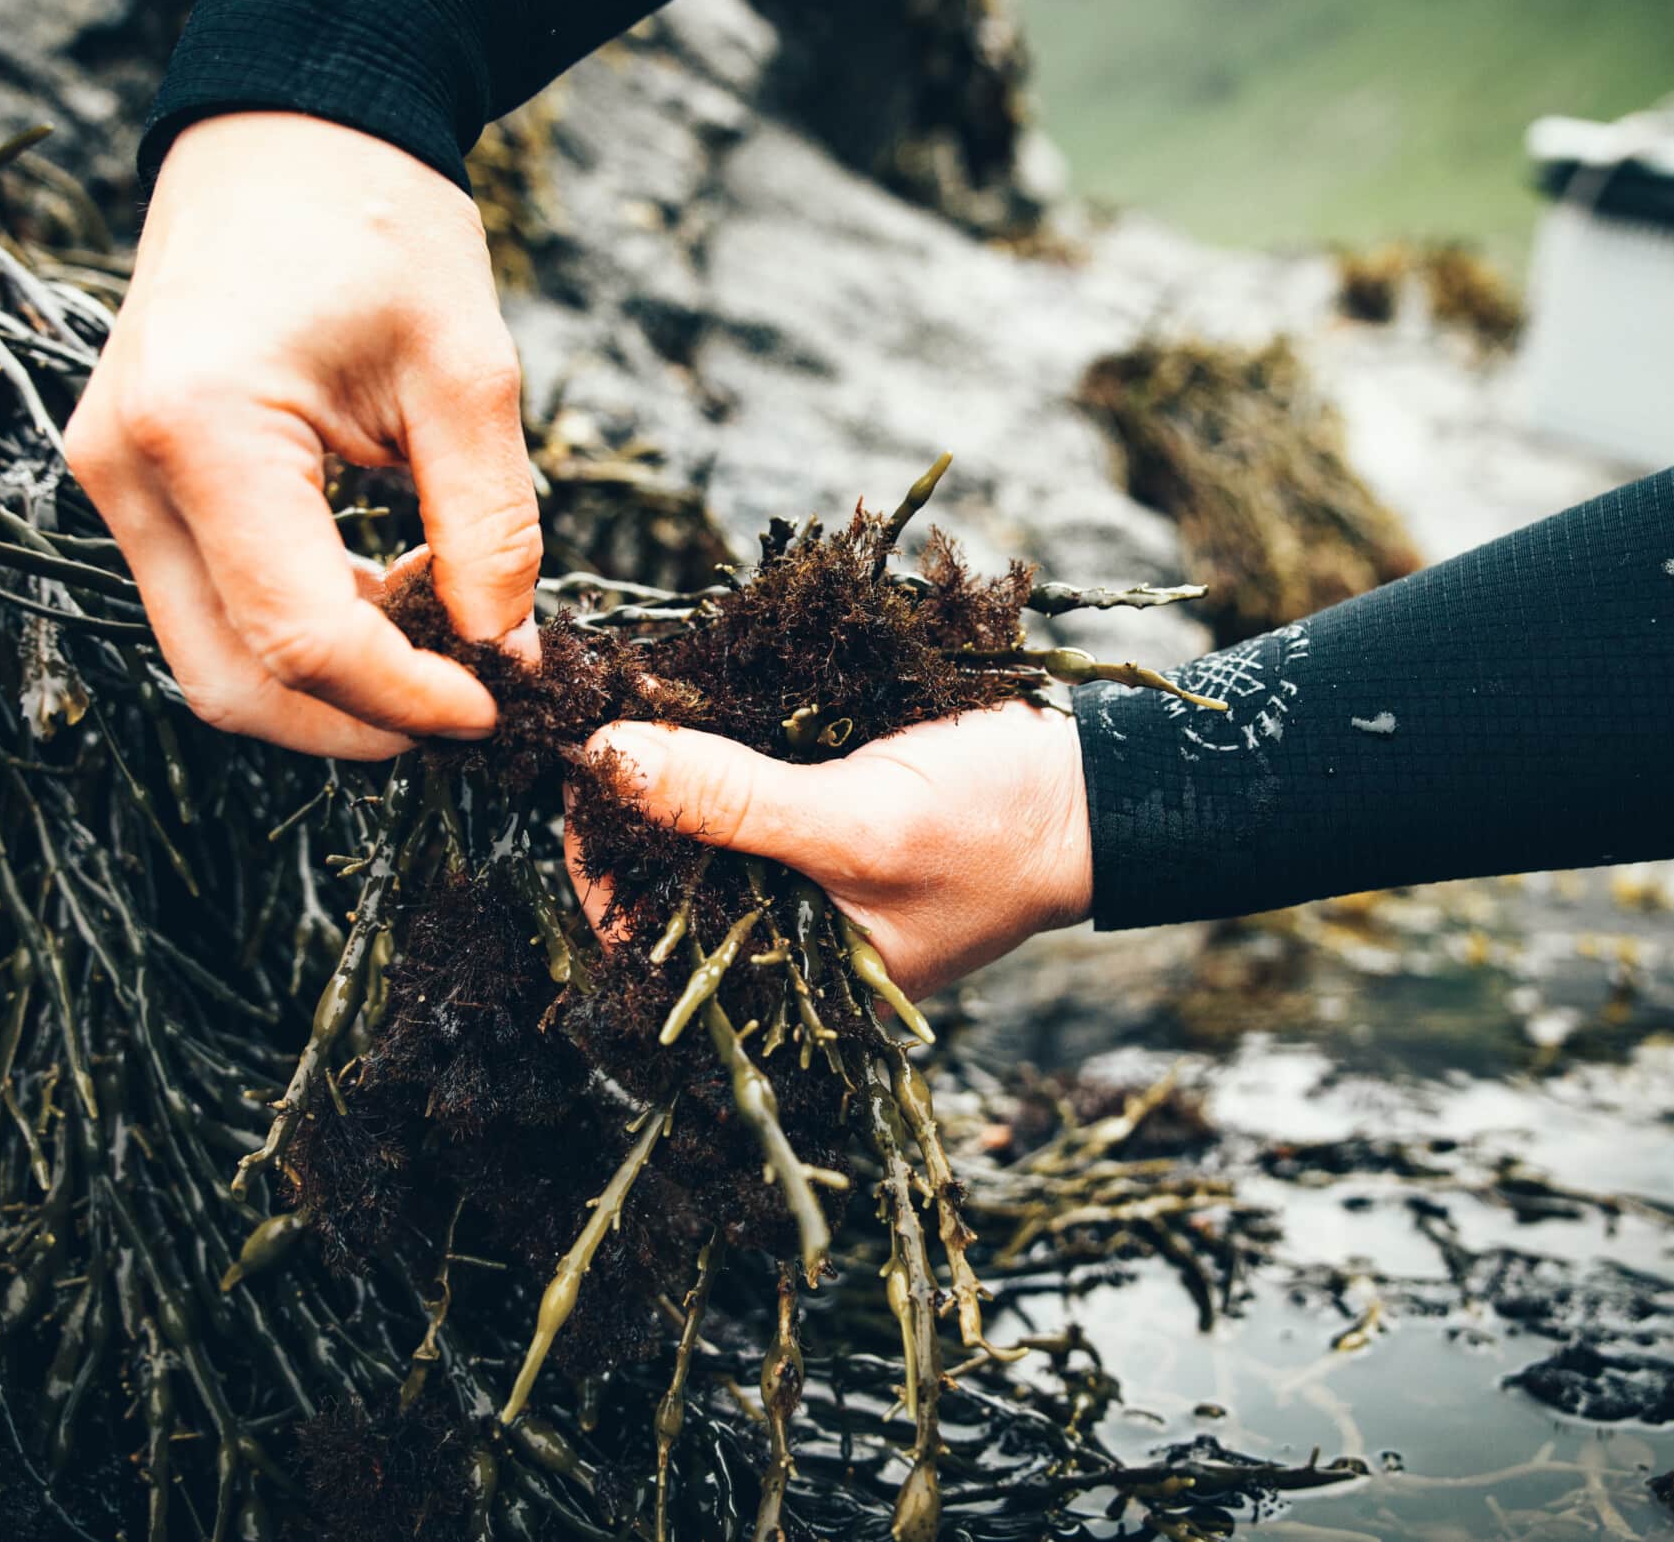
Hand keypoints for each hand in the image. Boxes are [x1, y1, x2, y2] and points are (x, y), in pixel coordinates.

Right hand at [66, 113, 541, 757]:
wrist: (290, 130)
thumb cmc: (380, 224)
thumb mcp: (468, 372)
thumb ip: (490, 527)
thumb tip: (502, 655)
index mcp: (203, 427)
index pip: (301, 636)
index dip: (406, 697)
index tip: (496, 705)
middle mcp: (126, 467)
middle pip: (231, 681)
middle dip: (356, 722)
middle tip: (470, 707)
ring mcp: (111, 478)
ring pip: (212, 658)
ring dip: (330, 685)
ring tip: (444, 641)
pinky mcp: (131, 481)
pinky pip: (210, 604)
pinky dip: (301, 633)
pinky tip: (394, 594)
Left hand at [574, 701, 1093, 998]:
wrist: (1098, 791)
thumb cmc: (997, 833)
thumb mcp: (860, 822)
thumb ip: (735, 802)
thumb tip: (610, 758)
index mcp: (788, 984)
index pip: (651, 943)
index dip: (600, 863)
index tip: (575, 777)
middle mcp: (782, 936)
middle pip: (664, 875)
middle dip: (628, 801)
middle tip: (591, 715)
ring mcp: (800, 874)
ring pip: (696, 822)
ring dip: (663, 762)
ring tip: (625, 695)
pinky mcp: (820, 813)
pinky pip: (741, 783)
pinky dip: (710, 737)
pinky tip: (681, 688)